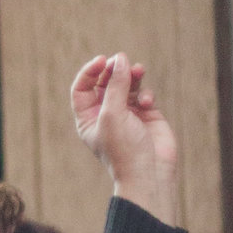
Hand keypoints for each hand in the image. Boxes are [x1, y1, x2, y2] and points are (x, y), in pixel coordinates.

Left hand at [72, 54, 180, 220]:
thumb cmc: (124, 149)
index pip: (82, 87)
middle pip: (105, 82)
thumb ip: (115, 85)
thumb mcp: (113, 114)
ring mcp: (127, 114)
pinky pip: (143, 95)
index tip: (102, 60)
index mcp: (88, 117)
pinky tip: (146, 102)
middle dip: (113, 70)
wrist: (149, 174)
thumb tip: (120, 59)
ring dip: (131, 76)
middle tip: (122, 60)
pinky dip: (145, 94)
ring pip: (126, 85)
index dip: (90, 71)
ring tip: (139, 70)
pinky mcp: (147, 116)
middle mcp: (106, 114)